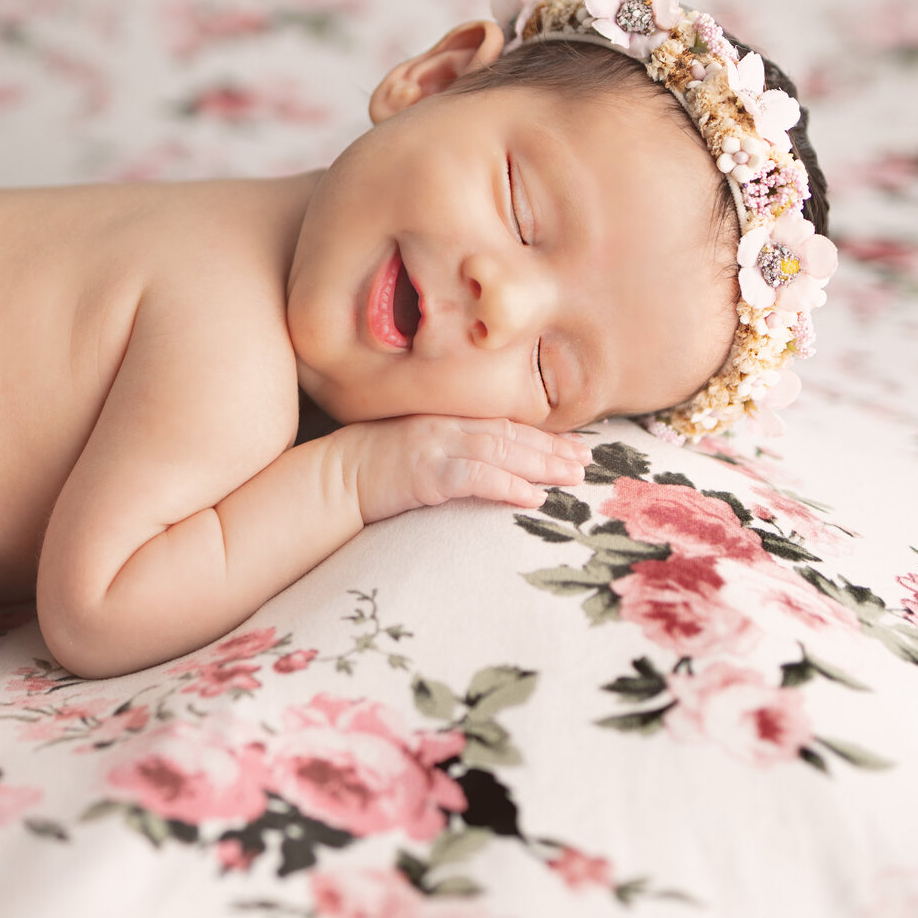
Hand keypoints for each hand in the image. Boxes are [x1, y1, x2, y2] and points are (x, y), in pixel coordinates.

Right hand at [337, 415, 590, 523]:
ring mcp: (434, 446)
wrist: (330, 478)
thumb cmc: (366, 468)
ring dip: (541, 464)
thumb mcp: (410, 448)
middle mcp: (443, 426)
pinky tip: (532, 498)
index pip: (502, 424)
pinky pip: (474, 477)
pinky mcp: (425, 473)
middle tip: (587, 460)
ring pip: (500, 451)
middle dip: (552, 448)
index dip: (541, 435)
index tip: (573, 445)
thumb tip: (481, 467)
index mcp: (442, 419)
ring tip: (572, 477)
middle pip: (509, 434)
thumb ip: (445, 450)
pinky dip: (506, 485)